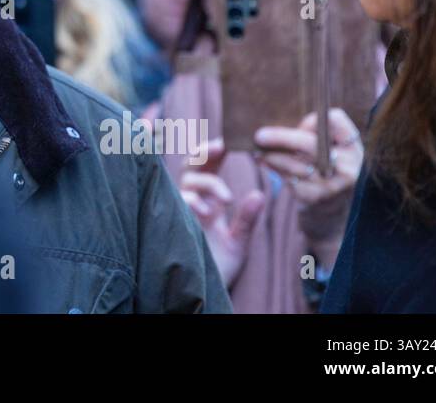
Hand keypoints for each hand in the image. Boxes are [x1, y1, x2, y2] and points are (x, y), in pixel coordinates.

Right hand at [178, 137, 265, 287]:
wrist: (205, 292)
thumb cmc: (219, 267)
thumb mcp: (240, 242)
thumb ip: (247, 218)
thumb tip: (260, 193)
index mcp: (209, 200)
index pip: (207, 166)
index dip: (214, 151)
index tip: (228, 142)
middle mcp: (194, 201)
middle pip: (192, 165)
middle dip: (204, 152)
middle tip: (221, 147)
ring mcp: (183, 210)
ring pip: (187, 180)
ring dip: (207, 183)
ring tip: (226, 199)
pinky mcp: (175, 221)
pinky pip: (178, 201)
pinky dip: (192, 200)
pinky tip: (206, 211)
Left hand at [254, 108, 362, 267]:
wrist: (333, 215)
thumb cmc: (326, 171)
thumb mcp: (332, 152)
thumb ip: (315, 135)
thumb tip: (277, 121)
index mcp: (354, 147)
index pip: (334, 119)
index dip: (312, 120)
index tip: (301, 126)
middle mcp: (348, 166)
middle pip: (311, 143)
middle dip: (282, 137)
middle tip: (259, 135)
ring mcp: (333, 185)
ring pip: (295, 163)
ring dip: (272, 155)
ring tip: (259, 151)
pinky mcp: (316, 199)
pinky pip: (289, 179)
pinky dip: (274, 169)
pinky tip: (265, 163)